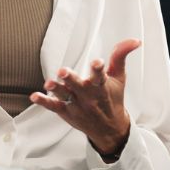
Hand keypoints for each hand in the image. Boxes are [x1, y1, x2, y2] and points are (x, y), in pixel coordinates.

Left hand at [30, 39, 138, 156]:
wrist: (109, 129)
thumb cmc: (113, 99)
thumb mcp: (120, 77)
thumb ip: (121, 56)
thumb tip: (135, 40)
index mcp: (102, 87)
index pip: (101, 77)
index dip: (98, 69)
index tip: (97, 62)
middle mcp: (89, 97)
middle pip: (79, 86)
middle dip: (71, 79)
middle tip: (63, 71)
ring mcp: (76, 105)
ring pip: (65, 95)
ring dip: (56, 89)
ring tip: (49, 84)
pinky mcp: (66, 112)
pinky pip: (53, 106)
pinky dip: (43, 102)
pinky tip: (34, 96)